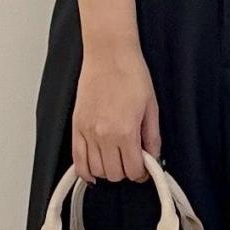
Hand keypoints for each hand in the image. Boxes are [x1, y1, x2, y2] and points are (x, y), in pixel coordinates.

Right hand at [72, 46, 160, 181]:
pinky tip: (93, 171)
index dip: (142, 173)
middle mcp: (104, 135)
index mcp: (125, 131)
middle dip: (126, 172)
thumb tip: (153, 157)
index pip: (133, 170)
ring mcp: (87, 132)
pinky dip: (85, 171)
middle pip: (114, 174)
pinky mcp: (77, 126)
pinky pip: (77, 160)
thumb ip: (152, 137)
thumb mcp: (151, 107)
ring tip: (116, 160)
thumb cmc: (130, 74)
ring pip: (96, 171)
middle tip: (132, 161)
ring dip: (107, 171)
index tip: (144, 168)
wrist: (109, 55)